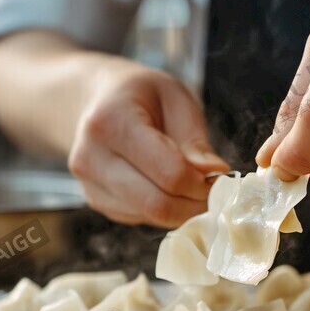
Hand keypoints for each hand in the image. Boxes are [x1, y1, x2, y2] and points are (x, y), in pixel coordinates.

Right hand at [68, 64, 228, 227]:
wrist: (92, 100)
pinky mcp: (96, 200)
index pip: (170, 173)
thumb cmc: (139, 93)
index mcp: (111, 122)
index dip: (203, 183)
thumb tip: (214, 176)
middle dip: (195, 204)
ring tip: (193, 185)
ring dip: (181, 209)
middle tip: (214, 190)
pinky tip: (166, 186)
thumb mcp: (175, 98)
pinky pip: (140, 217)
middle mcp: (92, 157)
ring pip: (150, 216)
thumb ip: (195, 140)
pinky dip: (163, 209)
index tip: (220, 176)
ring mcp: (89, 184)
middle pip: (158, 204)